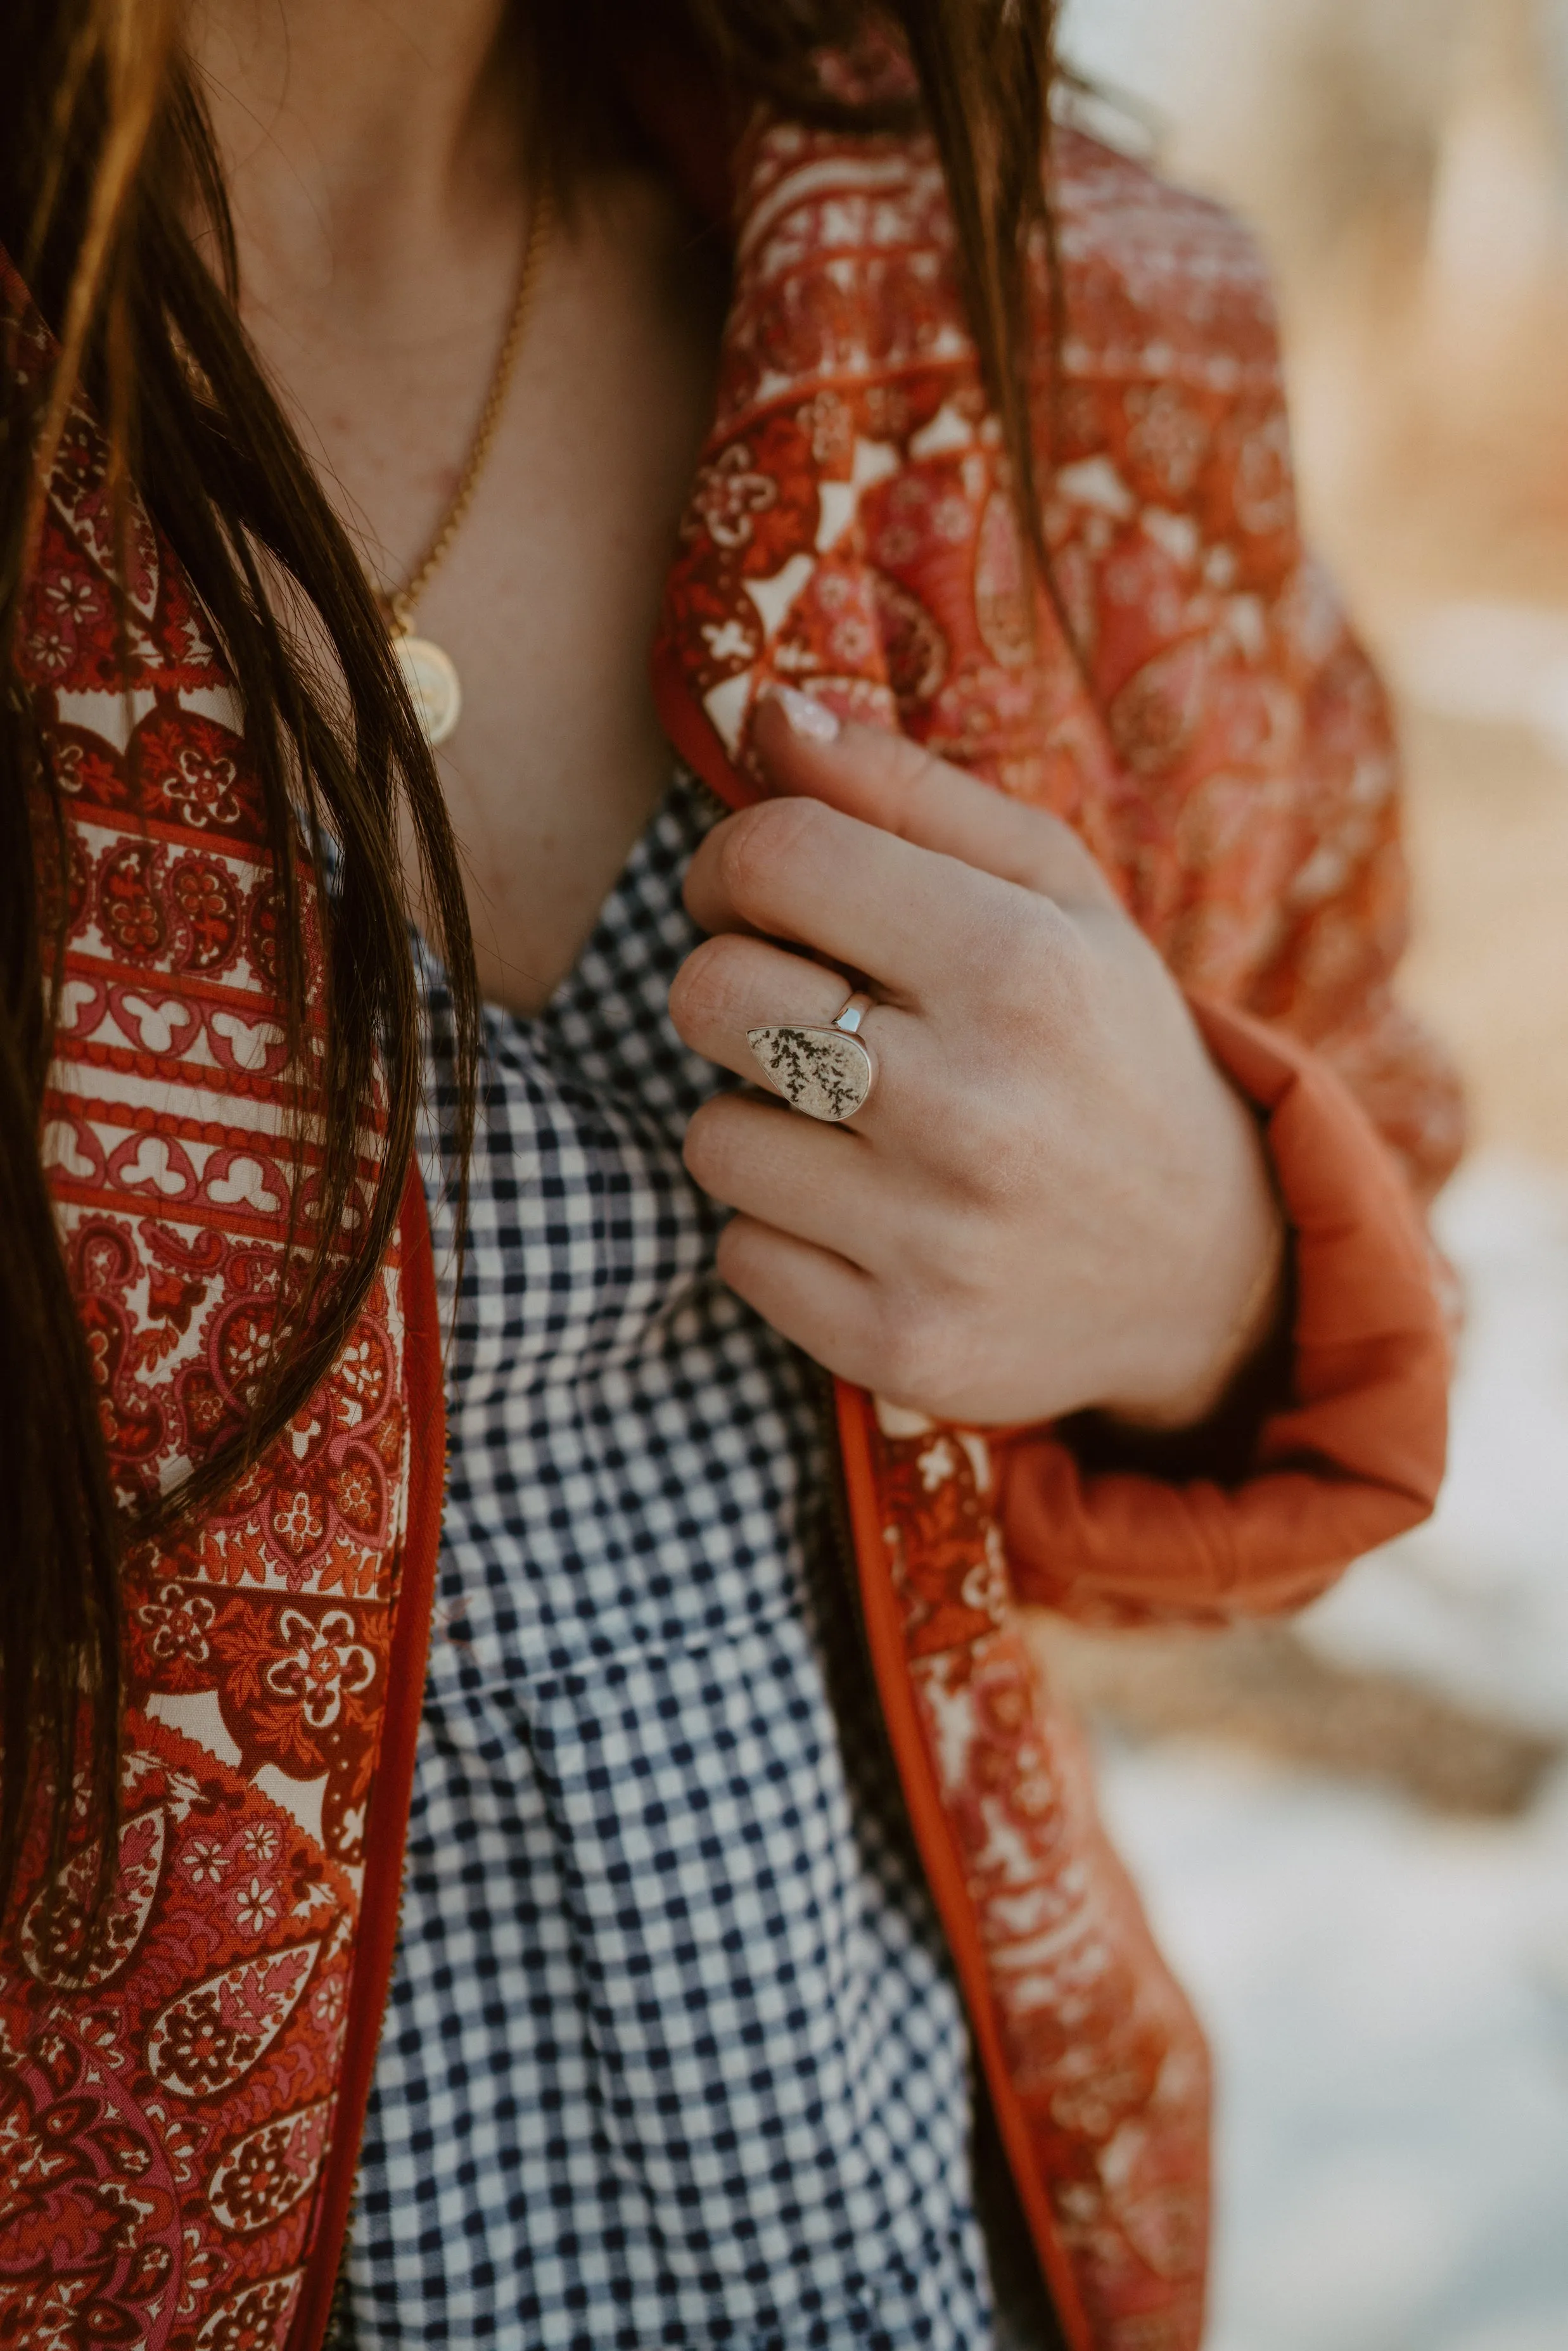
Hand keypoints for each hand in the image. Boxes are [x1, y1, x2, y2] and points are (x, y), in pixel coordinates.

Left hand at [668, 689, 1284, 1428]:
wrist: (1206, 1271)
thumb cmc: (1105, 1047)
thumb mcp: (1054, 895)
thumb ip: (907, 792)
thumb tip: (767, 712)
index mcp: (1018, 966)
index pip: (773, 860)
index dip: (731, 867)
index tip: (760, 897)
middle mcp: (974, 1105)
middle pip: (709, 996)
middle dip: (731, 989)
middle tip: (799, 1009)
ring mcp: (934, 1239)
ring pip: (710, 1138)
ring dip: (758, 1120)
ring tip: (850, 1125)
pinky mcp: (900, 1344)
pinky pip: (737, 1255)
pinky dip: (779, 1233)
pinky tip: (865, 1217)